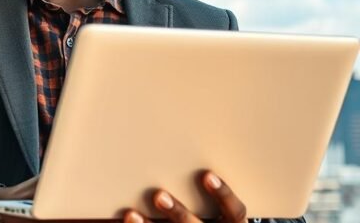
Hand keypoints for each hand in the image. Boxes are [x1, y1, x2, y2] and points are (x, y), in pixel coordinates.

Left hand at [123, 171, 246, 222]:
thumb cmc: (209, 209)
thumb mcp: (218, 204)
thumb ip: (202, 183)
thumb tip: (177, 146)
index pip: (235, 211)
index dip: (223, 194)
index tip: (207, 175)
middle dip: (177, 212)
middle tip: (158, 195)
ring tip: (132, 214)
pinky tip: (127, 218)